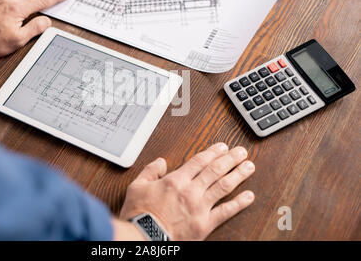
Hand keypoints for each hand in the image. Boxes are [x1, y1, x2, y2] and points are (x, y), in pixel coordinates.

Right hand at [120, 143, 254, 240]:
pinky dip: (239, 203)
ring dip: (238, 175)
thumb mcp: (137, 187)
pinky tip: (249, 196)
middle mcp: (191, 191)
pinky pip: (226, 212)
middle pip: (215, 170)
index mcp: (175, 180)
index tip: (222, 147)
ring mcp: (200, 207)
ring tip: (249, 166)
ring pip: (223, 187)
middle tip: (241, 152)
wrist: (145, 239)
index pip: (199, 161)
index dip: (213, 152)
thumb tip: (161, 162)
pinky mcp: (205, 224)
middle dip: (230, 159)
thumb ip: (150, 171)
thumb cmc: (139, 215)